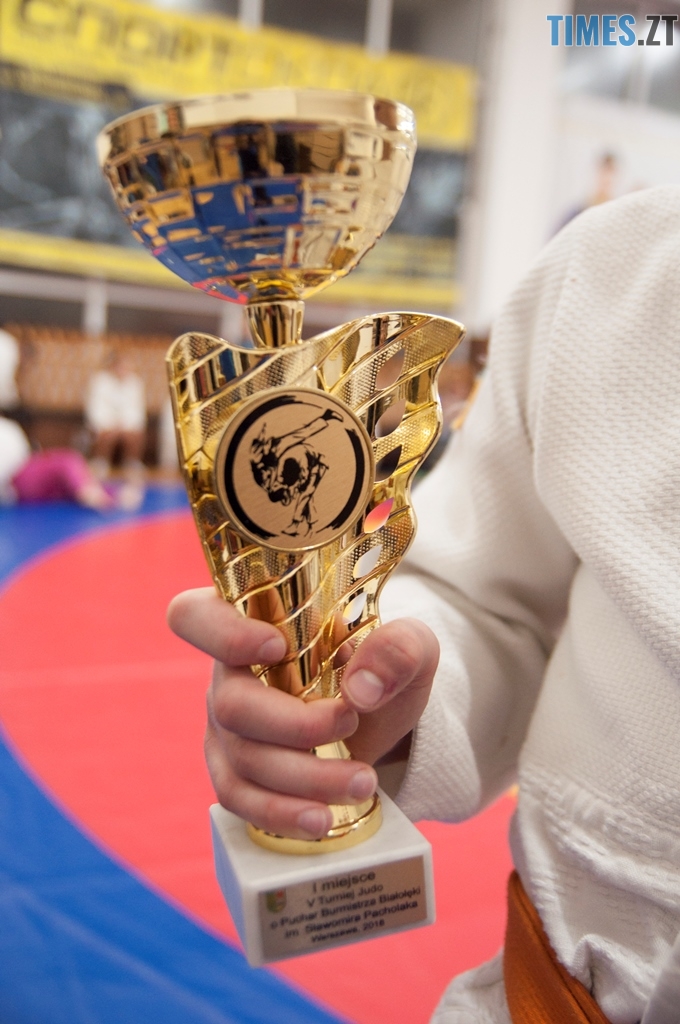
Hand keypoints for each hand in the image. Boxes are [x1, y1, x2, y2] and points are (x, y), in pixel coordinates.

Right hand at [167, 587, 438, 841]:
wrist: (384, 714)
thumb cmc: (382, 665)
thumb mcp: (409, 646)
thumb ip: (398, 649)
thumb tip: (360, 690)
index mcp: (254, 621)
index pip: (196, 616)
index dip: (222, 633)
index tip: (277, 647)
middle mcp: (229, 673)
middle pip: (231, 705)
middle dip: (296, 726)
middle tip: (350, 724)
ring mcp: (226, 727)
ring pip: (243, 760)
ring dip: (305, 778)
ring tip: (362, 782)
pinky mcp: (236, 771)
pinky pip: (240, 799)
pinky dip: (282, 813)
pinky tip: (322, 819)